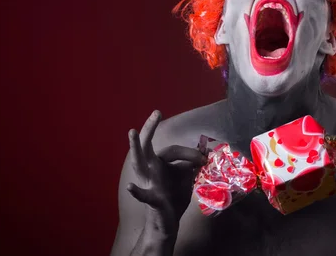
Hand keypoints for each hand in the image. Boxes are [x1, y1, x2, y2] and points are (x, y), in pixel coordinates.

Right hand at [127, 111, 206, 233]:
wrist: (167, 223)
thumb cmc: (174, 196)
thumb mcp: (185, 177)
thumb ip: (191, 164)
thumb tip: (204, 151)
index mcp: (158, 164)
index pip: (172, 150)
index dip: (190, 154)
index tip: (204, 160)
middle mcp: (149, 170)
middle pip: (146, 145)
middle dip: (149, 128)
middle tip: (156, 112)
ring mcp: (148, 183)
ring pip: (138, 163)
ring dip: (135, 147)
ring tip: (131, 132)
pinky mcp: (152, 200)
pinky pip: (143, 195)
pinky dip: (137, 191)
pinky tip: (131, 187)